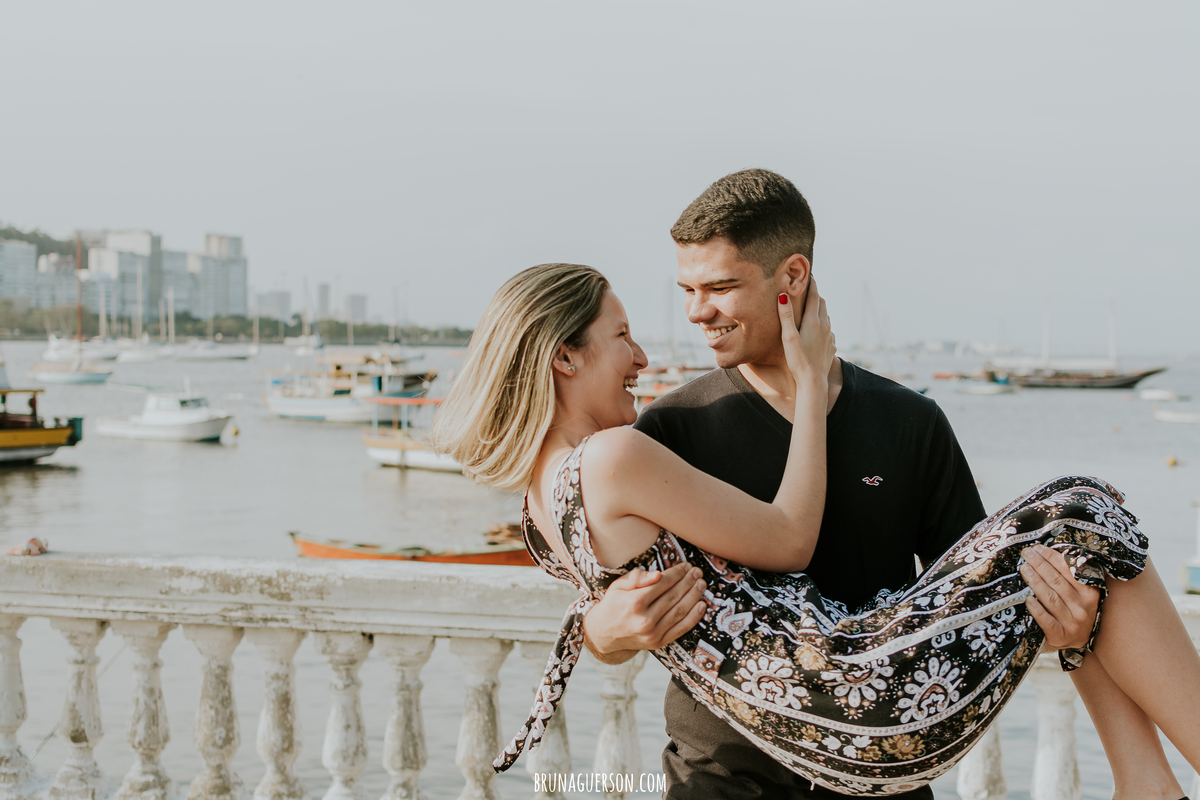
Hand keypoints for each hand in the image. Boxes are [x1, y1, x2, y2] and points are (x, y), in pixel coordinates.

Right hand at [582, 563, 706, 663]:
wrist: (604, 633)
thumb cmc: (613, 604)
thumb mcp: (618, 586)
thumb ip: (638, 578)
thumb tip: (659, 575)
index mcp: (634, 602)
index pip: (662, 583)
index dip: (677, 573)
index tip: (686, 565)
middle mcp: (645, 619)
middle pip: (673, 596)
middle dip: (688, 582)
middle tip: (697, 572)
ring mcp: (653, 633)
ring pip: (679, 611)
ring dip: (694, 596)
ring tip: (701, 584)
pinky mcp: (658, 643)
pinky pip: (681, 629)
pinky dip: (694, 617)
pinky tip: (701, 605)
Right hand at [777, 277, 834, 386]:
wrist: (813, 381)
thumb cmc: (798, 360)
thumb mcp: (788, 337)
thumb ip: (786, 315)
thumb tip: (782, 295)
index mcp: (813, 321)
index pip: (814, 295)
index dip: (811, 283)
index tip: (809, 273)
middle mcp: (825, 325)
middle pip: (821, 303)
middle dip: (815, 294)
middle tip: (808, 288)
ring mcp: (830, 336)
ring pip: (826, 316)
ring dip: (819, 309)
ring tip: (811, 307)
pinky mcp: (831, 346)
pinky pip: (828, 330)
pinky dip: (822, 324)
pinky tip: (817, 330)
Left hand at [1019, 544, 1100, 649]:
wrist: (1076, 641)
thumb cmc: (1073, 610)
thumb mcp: (1078, 593)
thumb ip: (1067, 576)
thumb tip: (1045, 552)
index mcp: (1089, 593)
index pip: (1069, 571)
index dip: (1052, 558)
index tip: (1037, 548)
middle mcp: (1083, 607)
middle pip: (1058, 582)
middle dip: (1040, 565)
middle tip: (1027, 553)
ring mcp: (1072, 623)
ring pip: (1052, 599)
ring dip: (1036, 582)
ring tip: (1024, 569)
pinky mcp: (1060, 636)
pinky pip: (1047, 621)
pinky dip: (1037, 610)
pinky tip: (1027, 600)